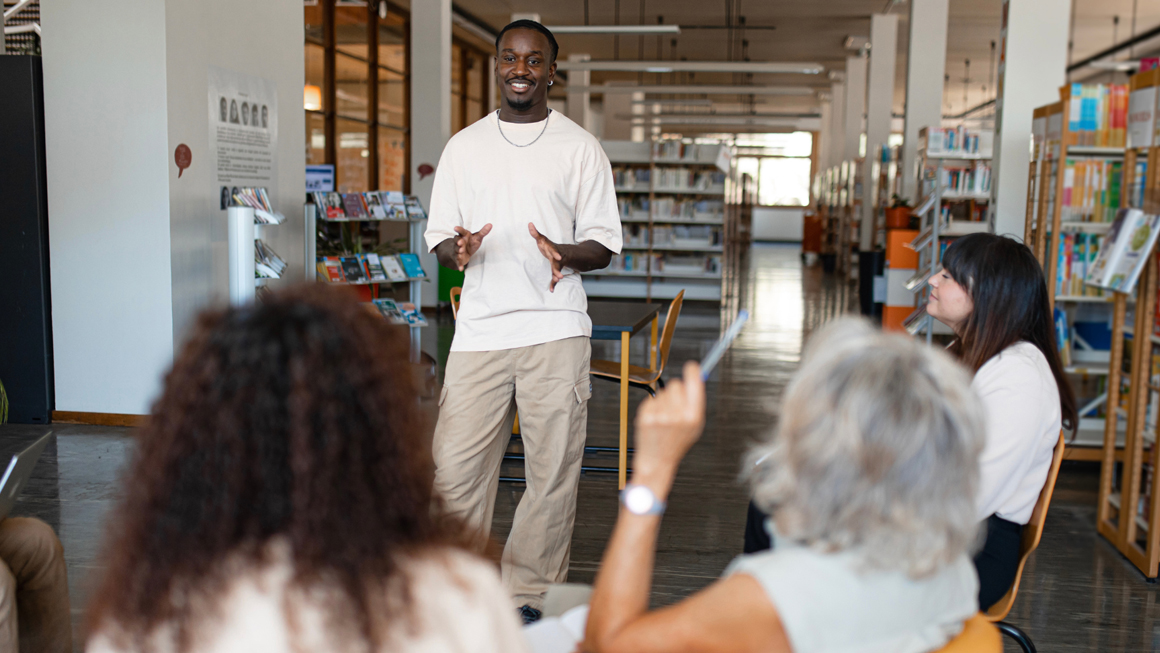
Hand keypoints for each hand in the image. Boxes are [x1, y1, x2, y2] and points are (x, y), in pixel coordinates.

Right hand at [453, 224, 491, 270]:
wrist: (464, 252)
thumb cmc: (471, 242)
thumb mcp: (477, 237)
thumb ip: (483, 231)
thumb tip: (490, 224)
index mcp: (463, 235)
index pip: (461, 231)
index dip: (458, 229)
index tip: (455, 228)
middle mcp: (459, 242)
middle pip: (456, 240)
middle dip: (458, 241)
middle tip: (460, 242)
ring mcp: (457, 250)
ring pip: (456, 250)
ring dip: (458, 251)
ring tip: (461, 251)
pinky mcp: (458, 258)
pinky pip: (457, 261)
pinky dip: (459, 265)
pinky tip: (461, 269)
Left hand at [528, 223, 564, 291]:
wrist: (563, 252)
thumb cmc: (548, 246)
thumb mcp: (542, 239)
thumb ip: (535, 233)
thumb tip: (529, 223)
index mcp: (552, 250)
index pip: (554, 251)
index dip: (556, 254)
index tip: (558, 258)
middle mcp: (556, 258)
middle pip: (557, 263)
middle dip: (558, 268)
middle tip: (560, 275)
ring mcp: (557, 265)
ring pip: (557, 270)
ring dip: (557, 275)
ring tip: (558, 280)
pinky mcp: (555, 270)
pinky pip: (555, 277)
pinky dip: (553, 284)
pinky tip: (552, 290)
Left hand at [632, 362, 705, 488]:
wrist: (658, 460)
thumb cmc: (677, 443)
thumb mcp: (695, 426)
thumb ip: (696, 402)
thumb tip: (697, 377)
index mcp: (693, 416)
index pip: (694, 382)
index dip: (693, 371)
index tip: (692, 367)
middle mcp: (677, 415)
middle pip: (676, 384)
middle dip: (676, 390)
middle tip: (675, 405)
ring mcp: (660, 415)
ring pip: (662, 392)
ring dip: (664, 400)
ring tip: (665, 417)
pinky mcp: (646, 416)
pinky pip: (651, 399)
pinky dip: (653, 406)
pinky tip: (656, 420)